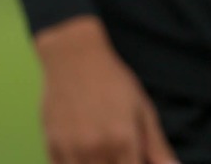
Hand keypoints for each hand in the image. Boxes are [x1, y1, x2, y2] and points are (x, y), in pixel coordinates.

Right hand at [33, 16, 177, 163]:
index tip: (137, 158)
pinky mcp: (52, 147)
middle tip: (122, 153)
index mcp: (123, 139)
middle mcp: (97, 148)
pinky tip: (86, 153)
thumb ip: (158, 147)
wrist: (73, 57)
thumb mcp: (142, 109)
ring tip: (105, 152)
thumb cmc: (113, 81)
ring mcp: (72, 149)